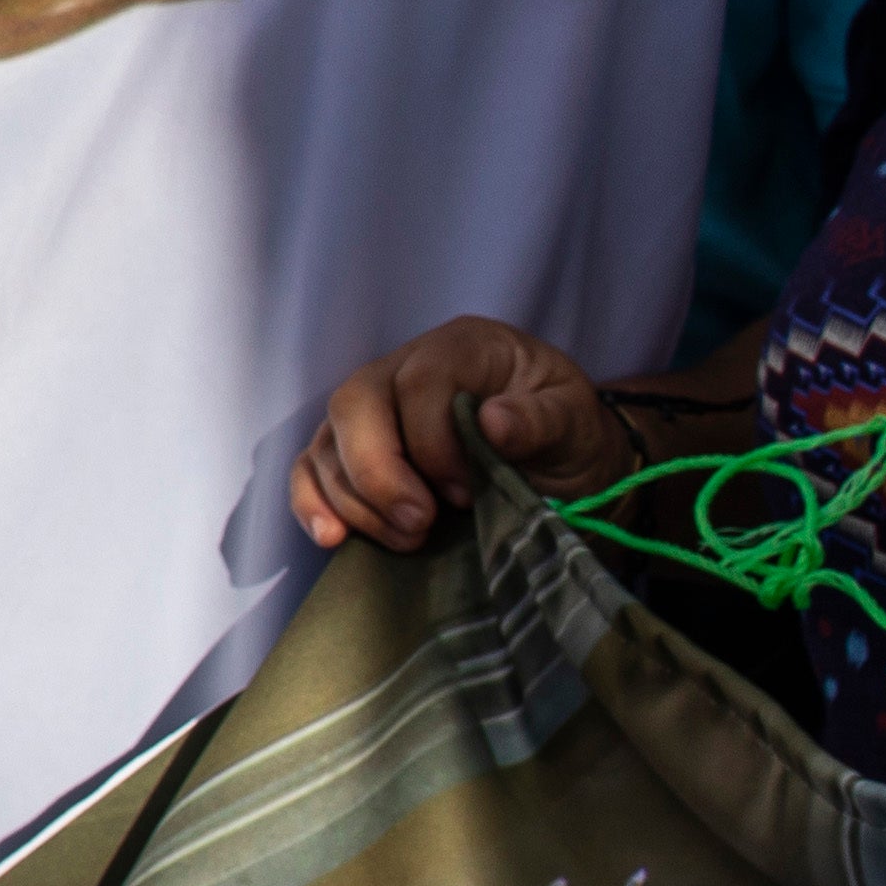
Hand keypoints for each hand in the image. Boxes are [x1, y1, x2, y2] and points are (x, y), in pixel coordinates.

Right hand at [292, 320, 632, 551]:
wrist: (562, 459)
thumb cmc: (565, 429)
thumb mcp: (573, 417)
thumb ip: (540, 418)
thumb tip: (493, 423)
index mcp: (460, 347)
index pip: (418, 382)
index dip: (431, 442)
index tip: (464, 491)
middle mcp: (404, 368)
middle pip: (355, 403)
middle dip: (379, 472)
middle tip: (420, 523)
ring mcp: (373, 410)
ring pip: (328, 442)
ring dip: (356, 500)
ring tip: (407, 539)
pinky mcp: (354, 451)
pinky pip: (312, 469)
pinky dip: (313, 503)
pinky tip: (332, 536)